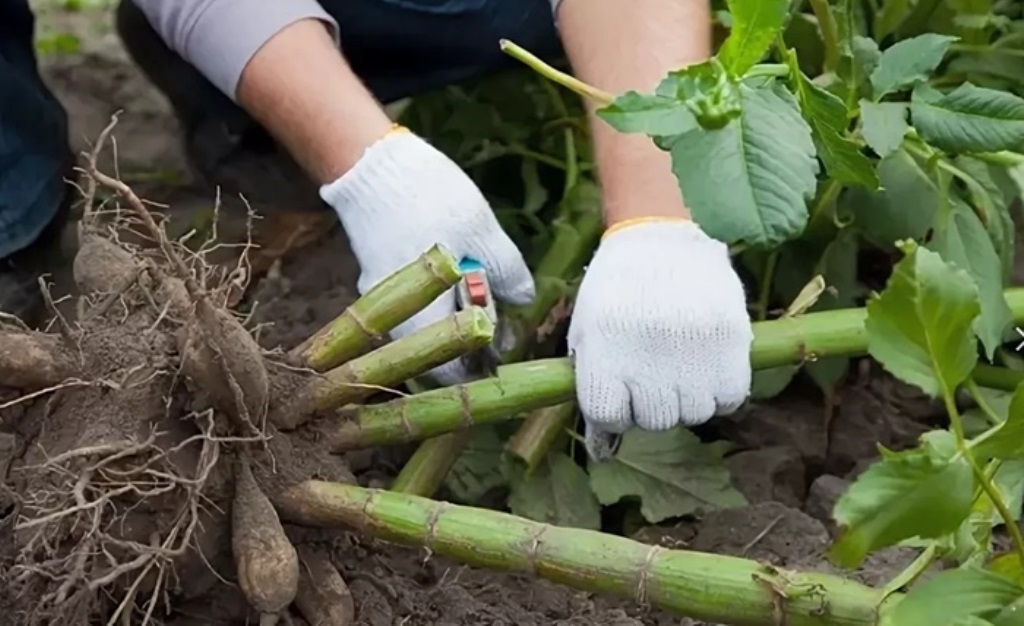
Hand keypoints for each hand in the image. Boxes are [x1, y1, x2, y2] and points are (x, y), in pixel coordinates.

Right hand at [320, 128, 533, 383]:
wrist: (371, 161)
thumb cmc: (428, 197)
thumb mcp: (483, 232)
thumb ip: (507, 271)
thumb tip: (524, 300)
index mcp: (419, 316)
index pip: (447, 372)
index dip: (478, 369)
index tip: (503, 353)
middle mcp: (392, 317)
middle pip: (435, 351)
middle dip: (471, 341)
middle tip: (499, 318)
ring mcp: (382, 296)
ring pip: (424, 325)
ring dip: (456, 315)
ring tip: (483, 290)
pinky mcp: (379, 274)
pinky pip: (413, 302)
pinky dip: (439, 297)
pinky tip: (459, 273)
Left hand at [567, 219, 752, 459]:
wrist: (659, 236)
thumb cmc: (616, 289)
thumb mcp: (588, 331)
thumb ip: (593, 385)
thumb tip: (604, 448)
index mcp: (604, 353)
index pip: (609, 419)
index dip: (615, 413)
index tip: (620, 399)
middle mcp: (647, 358)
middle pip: (655, 420)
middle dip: (651, 406)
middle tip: (653, 377)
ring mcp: (692, 352)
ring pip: (695, 413)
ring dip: (687, 399)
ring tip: (681, 367)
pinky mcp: (731, 341)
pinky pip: (730, 397)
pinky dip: (720, 392)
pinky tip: (707, 368)